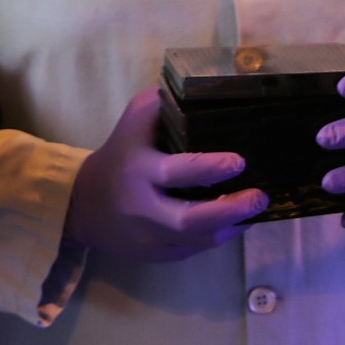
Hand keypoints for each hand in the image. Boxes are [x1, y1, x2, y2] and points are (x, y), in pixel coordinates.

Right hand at [63, 88, 266, 261]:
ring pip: (198, 240)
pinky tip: (238, 222)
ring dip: (232, 225)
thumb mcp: (135, 121)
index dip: (209, 169)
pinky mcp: (158, 254)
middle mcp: (143, 206)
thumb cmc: (120, 152)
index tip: (238, 162)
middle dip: (230, 210)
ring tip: (257, 209)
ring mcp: (151, 235)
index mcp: (138, 168)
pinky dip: (221, 236)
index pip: (175, 172)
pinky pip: (195, 249)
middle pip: (189, 218)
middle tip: (260, 196)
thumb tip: (211, 90)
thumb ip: (166, 105)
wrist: (84, 204)